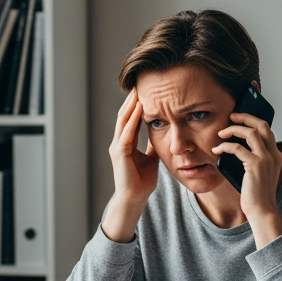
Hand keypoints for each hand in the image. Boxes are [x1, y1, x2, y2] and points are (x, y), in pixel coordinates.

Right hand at [103, 88, 158, 241]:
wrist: (135, 198)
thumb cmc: (142, 180)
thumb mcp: (152, 158)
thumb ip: (153, 145)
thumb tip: (163, 133)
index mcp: (126, 142)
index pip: (131, 117)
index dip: (137, 103)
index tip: (146, 89)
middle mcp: (119, 141)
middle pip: (125, 114)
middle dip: (132, 99)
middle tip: (141, 82)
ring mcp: (118, 147)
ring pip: (123, 120)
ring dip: (131, 105)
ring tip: (138, 90)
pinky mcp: (120, 154)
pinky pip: (126, 133)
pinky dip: (133, 120)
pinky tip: (139, 109)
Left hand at [213, 112, 281, 247]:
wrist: (262, 211)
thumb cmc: (258, 195)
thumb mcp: (260, 174)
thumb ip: (255, 160)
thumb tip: (237, 147)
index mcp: (276, 156)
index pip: (267, 130)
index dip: (253, 121)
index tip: (240, 120)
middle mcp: (273, 154)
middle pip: (262, 125)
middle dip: (245, 117)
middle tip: (232, 116)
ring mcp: (266, 159)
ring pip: (250, 133)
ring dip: (233, 130)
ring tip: (221, 133)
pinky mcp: (255, 165)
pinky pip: (237, 148)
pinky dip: (225, 146)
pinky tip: (217, 150)